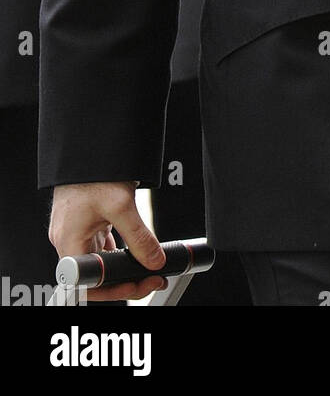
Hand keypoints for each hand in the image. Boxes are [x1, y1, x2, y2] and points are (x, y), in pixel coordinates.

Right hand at [49, 182, 166, 301]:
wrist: (89, 145)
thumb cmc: (94, 171)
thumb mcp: (121, 205)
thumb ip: (139, 237)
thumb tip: (154, 260)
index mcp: (70, 241)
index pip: (88, 284)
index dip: (114, 290)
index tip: (139, 285)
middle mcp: (68, 239)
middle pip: (96, 275)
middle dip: (125, 279)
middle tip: (152, 277)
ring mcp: (76, 230)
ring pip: (99, 260)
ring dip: (123, 266)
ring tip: (149, 264)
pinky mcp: (84, 221)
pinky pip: (100, 245)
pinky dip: (118, 251)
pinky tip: (133, 249)